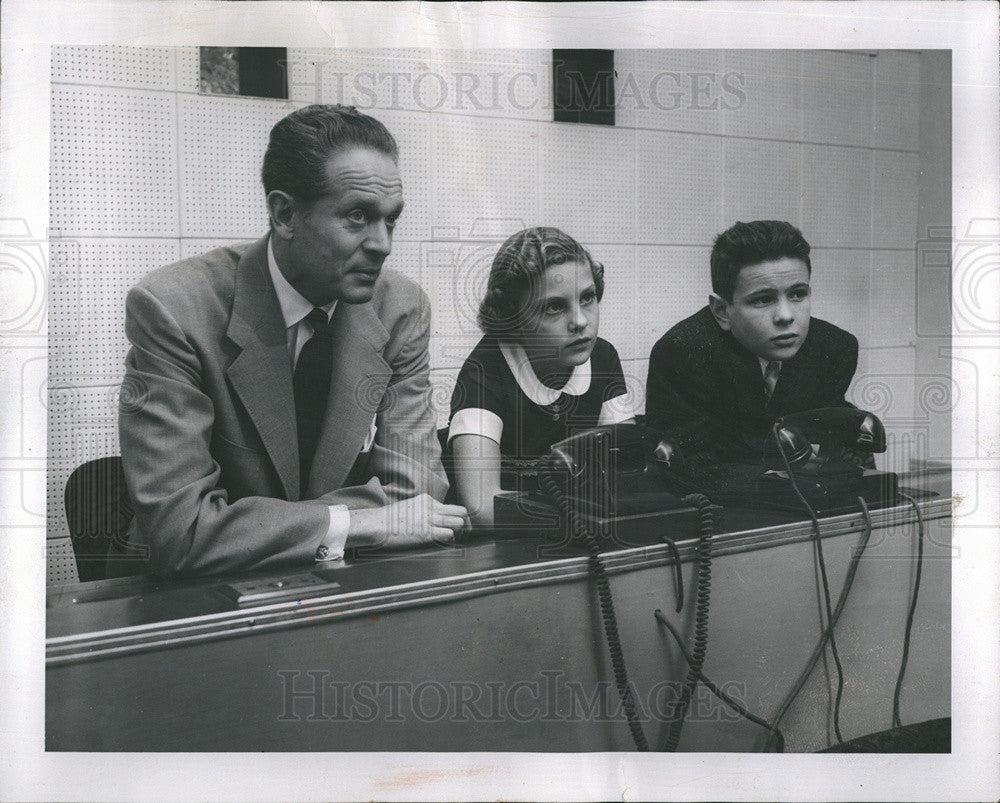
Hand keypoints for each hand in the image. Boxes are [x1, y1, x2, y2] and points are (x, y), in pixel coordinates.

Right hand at [347, 494, 468, 549]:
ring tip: (449, 538)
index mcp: (427, 500)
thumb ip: (424, 510)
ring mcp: (430, 519)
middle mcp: (431, 507)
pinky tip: (441, 542)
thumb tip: (435, 519)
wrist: (376, 524)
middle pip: (461, 512)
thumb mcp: (409, 507)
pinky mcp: (427, 533)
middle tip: (457, 532)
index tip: (451, 524)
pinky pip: (449, 534)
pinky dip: (449, 540)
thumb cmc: (389, 519)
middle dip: (461, 522)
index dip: (454, 517)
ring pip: (458, 522)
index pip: (451, 506)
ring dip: (457, 532)